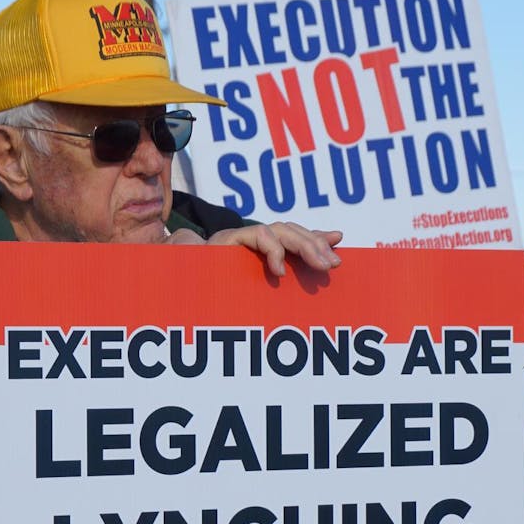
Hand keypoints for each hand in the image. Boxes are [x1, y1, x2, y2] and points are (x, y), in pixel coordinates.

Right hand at [168, 223, 342, 276]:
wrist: (184, 291)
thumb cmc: (222, 294)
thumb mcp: (261, 289)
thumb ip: (290, 272)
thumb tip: (322, 259)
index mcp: (263, 250)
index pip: (296, 238)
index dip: (317, 241)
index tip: (340, 253)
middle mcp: (252, 241)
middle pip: (291, 231)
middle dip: (315, 245)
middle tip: (333, 265)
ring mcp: (240, 238)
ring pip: (279, 230)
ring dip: (303, 245)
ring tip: (319, 265)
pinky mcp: (227, 240)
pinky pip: (258, 235)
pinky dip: (273, 251)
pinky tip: (279, 270)